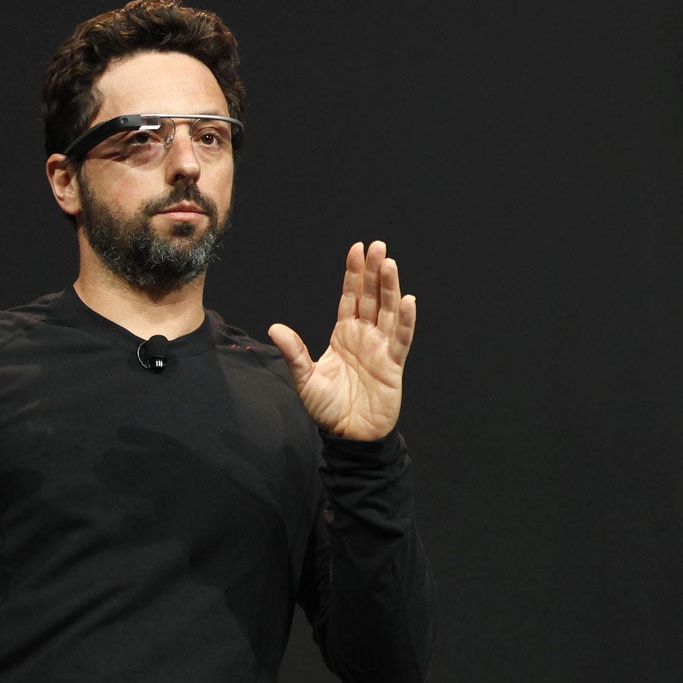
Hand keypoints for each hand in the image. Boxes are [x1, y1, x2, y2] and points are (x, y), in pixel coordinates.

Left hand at [268, 240, 416, 440]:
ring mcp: (381, 348)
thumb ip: (294, 352)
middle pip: (371, 297)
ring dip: (390, 288)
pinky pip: (401, 339)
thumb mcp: (305, 379)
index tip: (357, 249)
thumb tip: (274, 327)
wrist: (349, 436)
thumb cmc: (327, 409)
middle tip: (378, 246)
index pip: (350, 297)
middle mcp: (364, 336)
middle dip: (374, 272)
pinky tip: (408, 300)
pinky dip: (405, 320)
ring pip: (387, 312)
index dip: (354, 274)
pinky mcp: (393, 365)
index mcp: (343, 334)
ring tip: (390, 264)